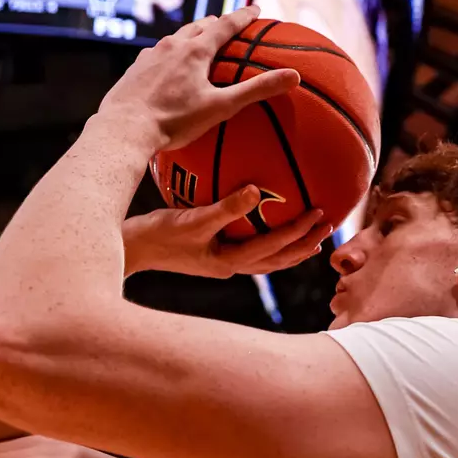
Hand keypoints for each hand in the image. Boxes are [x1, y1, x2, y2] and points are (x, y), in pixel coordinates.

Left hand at [98, 6, 298, 152]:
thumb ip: (255, 91)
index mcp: (195, 50)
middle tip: (227, 24)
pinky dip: (171, 55)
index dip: (243, 16)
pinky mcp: (136, 69)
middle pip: (199, 26)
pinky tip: (169, 68)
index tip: (256, 9)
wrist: (125, 128)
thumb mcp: (221, 107)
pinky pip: (158, 55)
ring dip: (191, 36)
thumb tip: (294, 76)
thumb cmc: (175, 120)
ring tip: (198, 42)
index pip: (226, 24)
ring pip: (176, 38)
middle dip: (215, 23)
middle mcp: (172, 45)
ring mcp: (151, 55)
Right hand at [123, 185, 331, 278]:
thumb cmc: (156, 234)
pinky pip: (250, 247)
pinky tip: (268, 223)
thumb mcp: (191, 219)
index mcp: (228, 261)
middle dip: (304, 244)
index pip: (273, 248)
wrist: (129, 249)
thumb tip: (258, 191)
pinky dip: (267, 239)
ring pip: (267, 258)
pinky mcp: (213, 255)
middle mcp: (230, 266)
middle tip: (328, 225)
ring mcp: (222, 263)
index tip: (319, 213)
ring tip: (312, 235)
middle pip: (277, 259)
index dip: (298, 233)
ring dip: (291, 247)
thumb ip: (226, 207)